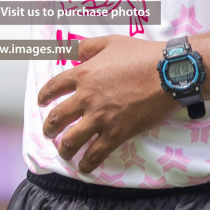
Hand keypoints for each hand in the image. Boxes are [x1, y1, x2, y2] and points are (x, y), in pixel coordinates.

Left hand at [37, 35, 178, 172]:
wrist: (168, 74)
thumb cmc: (142, 55)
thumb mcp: (111, 42)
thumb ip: (88, 46)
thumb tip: (73, 51)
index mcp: (84, 74)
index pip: (54, 87)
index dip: (44, 96)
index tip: (41, 102)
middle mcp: (86, 98)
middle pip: (57, 117)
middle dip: (49, 127)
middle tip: (48, 133)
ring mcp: (100, 117)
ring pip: (72, 139)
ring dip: (64, 148)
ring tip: (64, 153)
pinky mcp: (117, 133)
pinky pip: (96, 153)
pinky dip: (88, 163)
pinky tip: (84, 167)